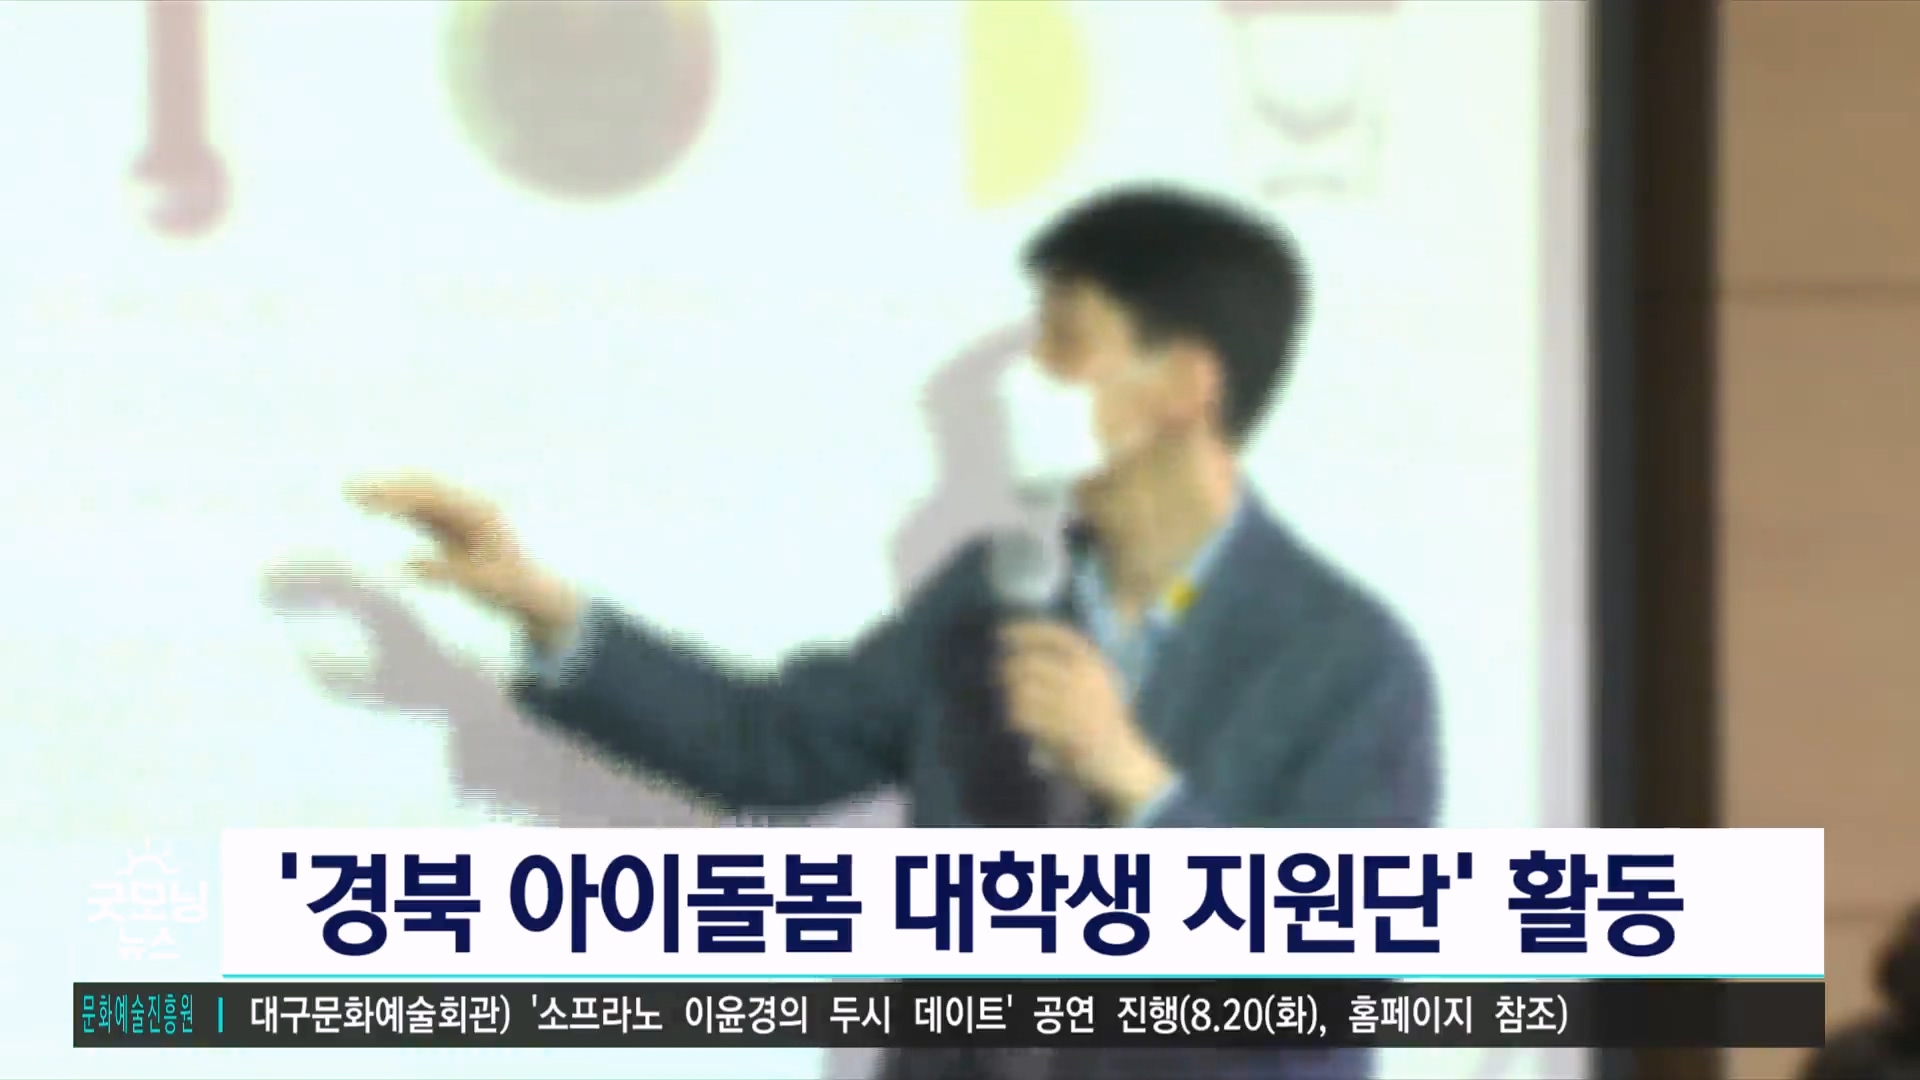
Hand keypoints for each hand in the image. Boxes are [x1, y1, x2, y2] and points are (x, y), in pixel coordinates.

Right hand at [345, 473, 581, 647]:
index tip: (369, 499)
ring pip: (419, 494)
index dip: (400, 495)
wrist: (530, 588)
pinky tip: (368, 504)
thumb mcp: (483, 585)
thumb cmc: (510, 588)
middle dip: (388, 485)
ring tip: (349, 491)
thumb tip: (407, 562)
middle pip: (425, 487)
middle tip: (348, 488)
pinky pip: (420, 508)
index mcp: (480, 515)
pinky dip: (395, 505)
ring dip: (388, 492)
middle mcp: (471, 506)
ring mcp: (461, 513)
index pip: (435, 497)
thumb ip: (448, 572)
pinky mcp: (451, 524)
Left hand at [998, 620, 1175, 819]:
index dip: (1026, 631)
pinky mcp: (1066, 732)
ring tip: (1010, 703)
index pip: (1056, 635)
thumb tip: (1021, 647)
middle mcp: (1087, 680)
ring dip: (1010, 696)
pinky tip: (1015, 722)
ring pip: (1023, 691)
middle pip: (1031, 663)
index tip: (1002, 632)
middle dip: (1008, 668)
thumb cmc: (1102, 719)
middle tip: (998, 674)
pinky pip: (1026, 718)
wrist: (1122, 761)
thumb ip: (1068, 664)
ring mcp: (1077, 706)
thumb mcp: (1095, 683)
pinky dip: (1014, 718)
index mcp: (1095, 664)